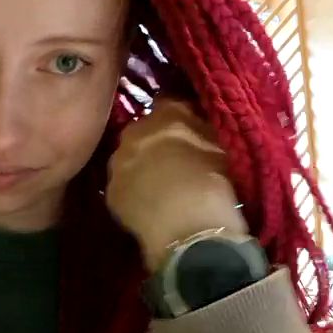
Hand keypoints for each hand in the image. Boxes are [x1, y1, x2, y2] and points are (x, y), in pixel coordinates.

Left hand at [105, 99, 248, 272]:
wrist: (190, 228)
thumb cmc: (215, 184)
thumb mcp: (222, 146)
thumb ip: (205, 129)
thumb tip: (198, 124)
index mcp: (167, 114)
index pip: (171, 104)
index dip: (180, 117)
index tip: (190, 129)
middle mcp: (135, 131)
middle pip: (143, 131)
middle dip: (156, 141)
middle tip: (173, 159)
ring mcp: (118, 162)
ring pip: (128, 158)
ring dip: (140, 166)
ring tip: (159, 185)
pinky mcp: (110, 192)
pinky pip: (122, 186)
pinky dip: (132, 192)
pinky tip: (147, 205)